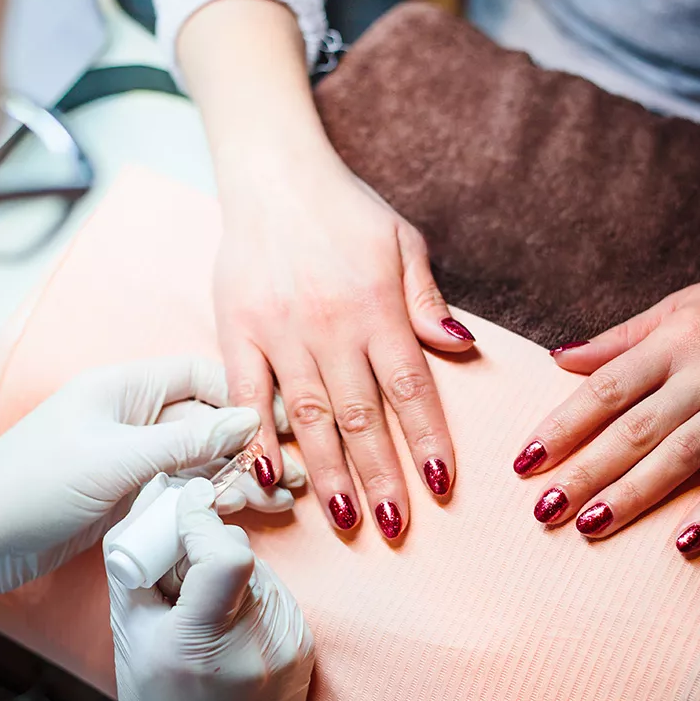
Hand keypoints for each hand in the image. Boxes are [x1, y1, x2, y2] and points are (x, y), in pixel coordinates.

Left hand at [0, 357, 302, 644]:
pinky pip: (186, 487)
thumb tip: (250, 422)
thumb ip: (185, 442)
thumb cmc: (31, 488)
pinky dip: (215, 497)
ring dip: (240, 476)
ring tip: (281, 498)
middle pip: (208, 420)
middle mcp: (135, 415)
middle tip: (292, 474)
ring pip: (202, 458)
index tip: (283, 425)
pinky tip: (247, 509)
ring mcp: (135, 456)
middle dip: (252, 445)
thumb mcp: (114, 460)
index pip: (201, 376)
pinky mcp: (134, 492)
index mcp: (125, 387)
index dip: (244, 397)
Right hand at [107, 477, 314, 700]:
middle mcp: (257, 641)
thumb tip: (154, 500)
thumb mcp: (130, 639)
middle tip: (182, 574)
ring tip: (205, 615)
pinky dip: (250, 598)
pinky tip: (230, 631)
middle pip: (242, 553)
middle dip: (208, 548)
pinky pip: (276, 597)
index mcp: (204, 642)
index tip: (185, 509)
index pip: (228, 553)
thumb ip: (136, 565)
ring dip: (230, 575)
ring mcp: (289, 646)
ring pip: (261, 571)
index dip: (202, 522)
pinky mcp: (306, 648)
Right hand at [214, 153, 473, 540]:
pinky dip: (256, 436)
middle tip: (394, 526)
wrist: (272, 174)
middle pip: (361, 413)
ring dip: (326, 471)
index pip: (409, 385)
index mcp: (377, 305)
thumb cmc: (346, 211)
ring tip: (345, 519)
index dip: (427, 438)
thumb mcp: (403, 242)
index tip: (440, 484)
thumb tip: (463, 349)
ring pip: (308, 414)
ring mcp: (280, 330)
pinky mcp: (237, 330)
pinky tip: (269, 476)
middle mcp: (331, 324)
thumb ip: (427, 301)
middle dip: (381, 475)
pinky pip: (247, 392)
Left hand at [514, 278, 699, 553]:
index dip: (562, 427)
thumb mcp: (681, 308)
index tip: (525, 461)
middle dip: (585, 472)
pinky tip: (682, 542)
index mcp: (674, 340)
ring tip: (589, 526)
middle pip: (634, 430)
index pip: (604, 391)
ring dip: (633, 495)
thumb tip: (558, 359)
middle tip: (544, 509)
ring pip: (680, 456)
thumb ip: (620, 339)